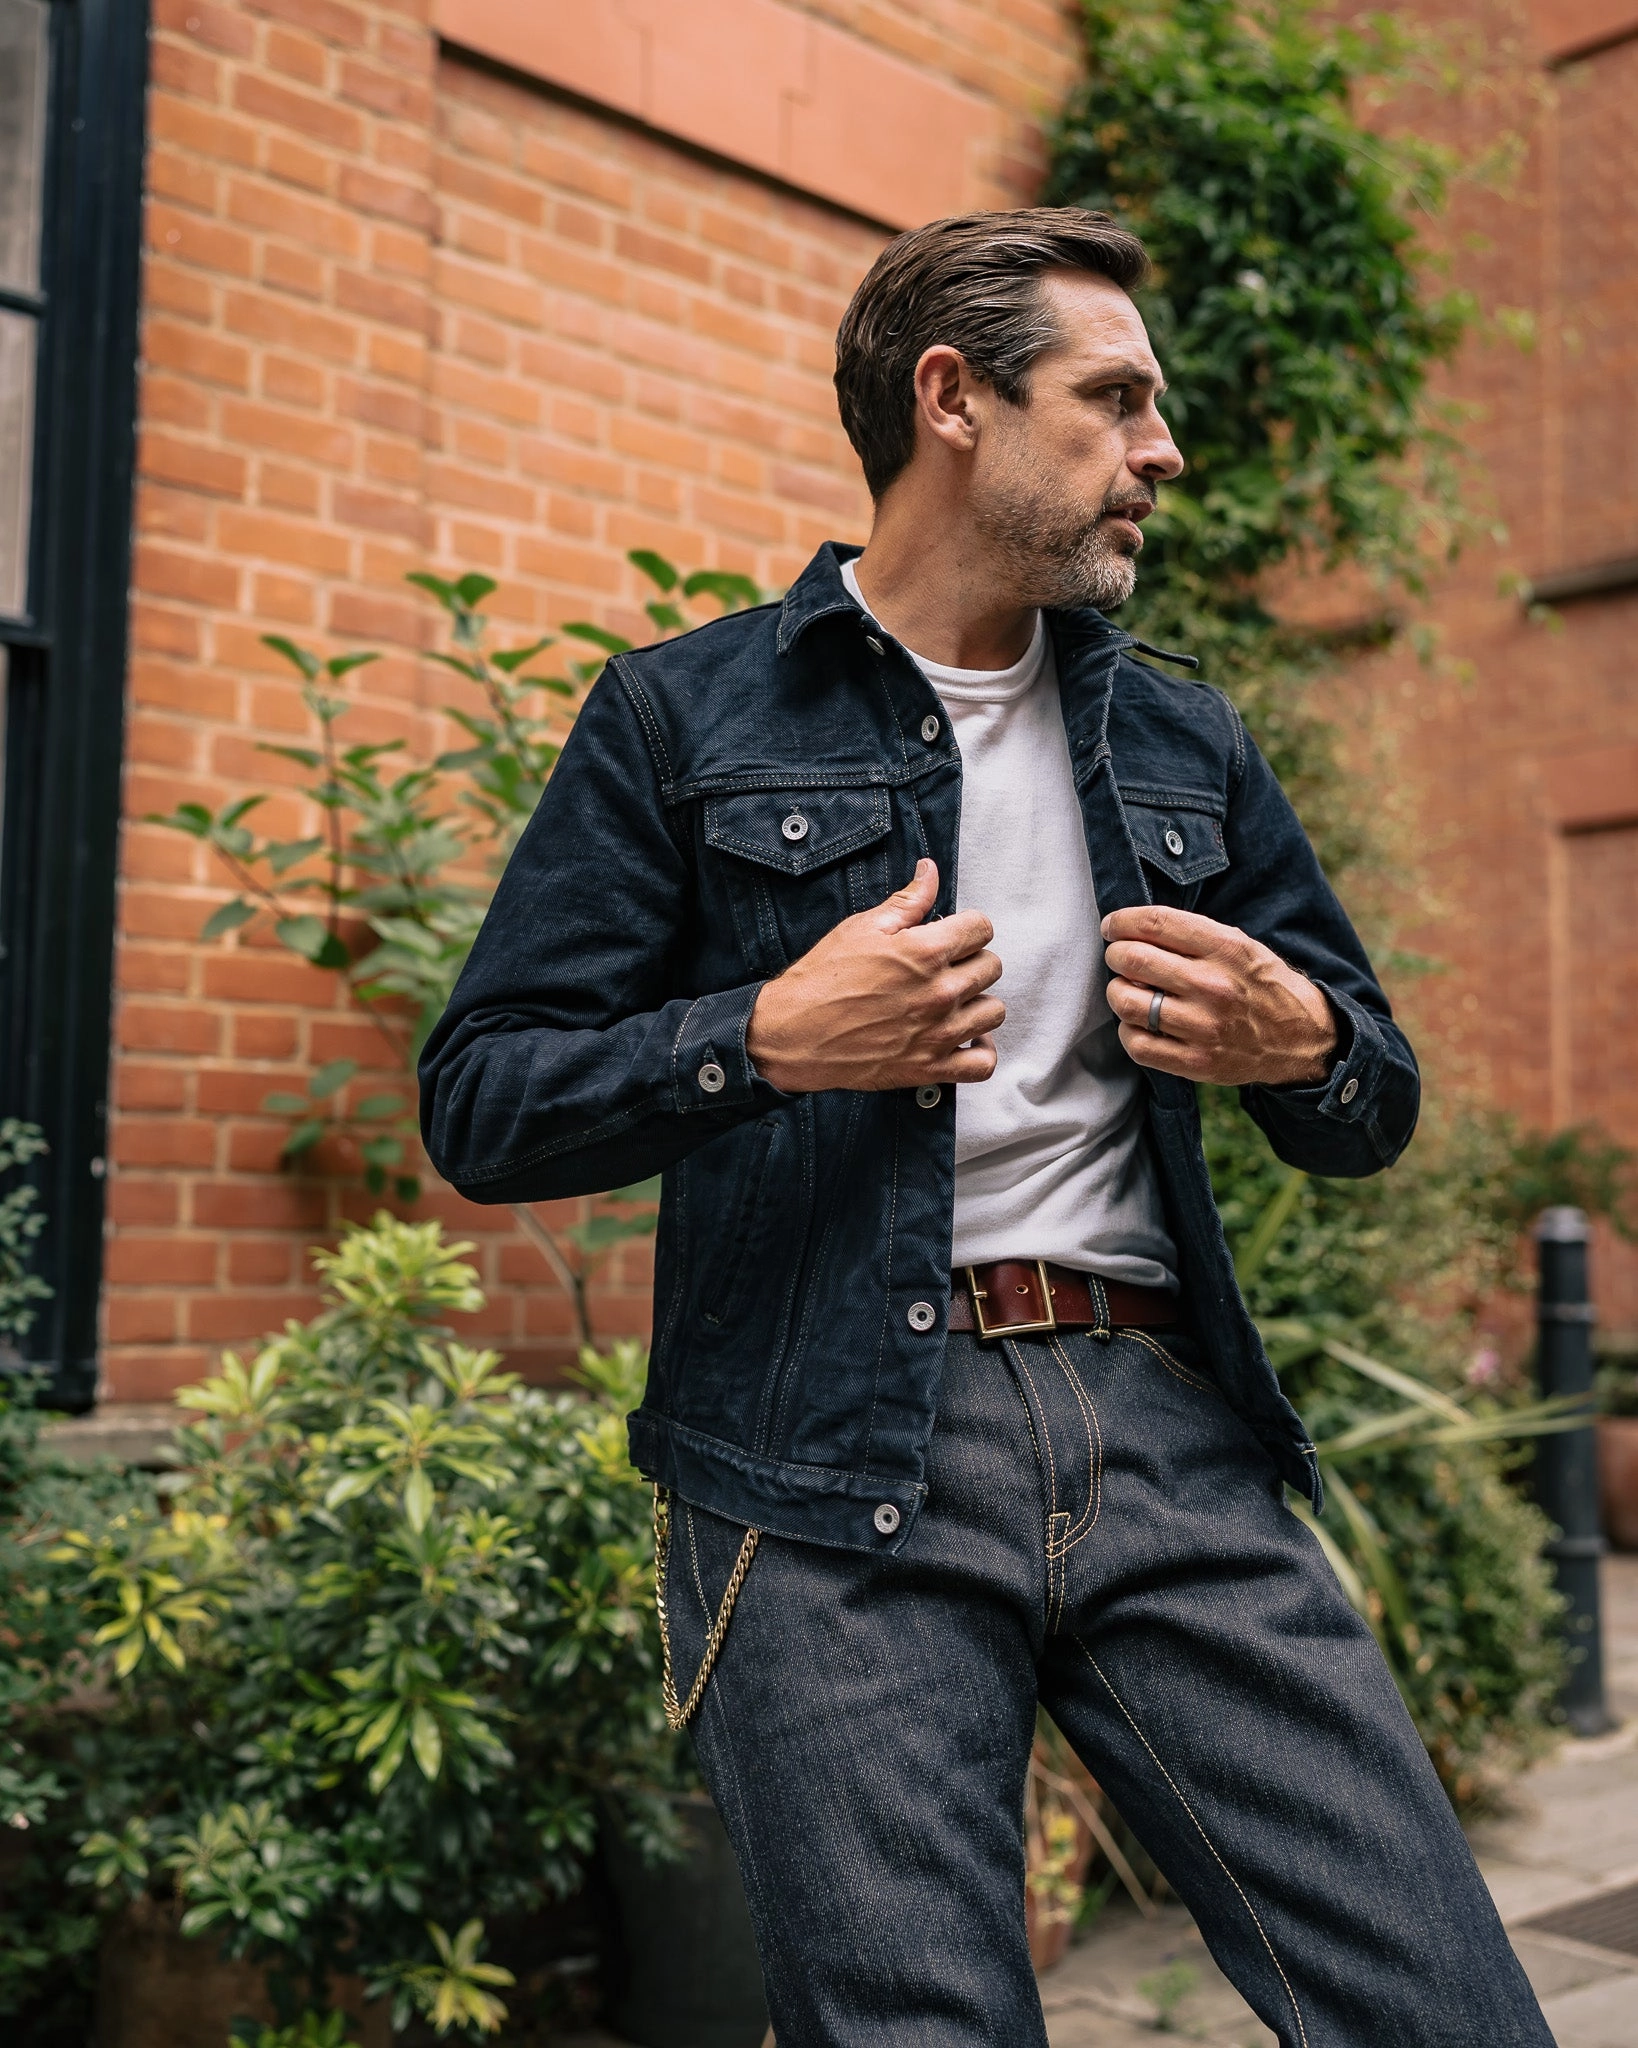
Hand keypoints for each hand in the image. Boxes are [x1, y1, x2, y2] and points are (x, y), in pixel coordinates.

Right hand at [747, 860, 1003, 1092]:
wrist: (792, 1034)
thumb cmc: (822, 979)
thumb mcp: (861, 927)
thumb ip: (907, 901)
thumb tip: (930, 871)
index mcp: (925, 952)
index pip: (982, 928)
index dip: (967, 926)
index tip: (952, 934)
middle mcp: (939, 993)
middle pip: (991, 967)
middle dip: (972, 960)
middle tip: (946, 966)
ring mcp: (938, 1033)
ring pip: (994, 1010)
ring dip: (978, 1002)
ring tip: (956, 1000)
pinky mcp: (929, 1067)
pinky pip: (983, 1063)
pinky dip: (981, 1050)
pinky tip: (966, 1037)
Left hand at [1101, 905, 1336, 1086]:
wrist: (1302, 1039)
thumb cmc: (1262, 986)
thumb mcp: (1241, 946)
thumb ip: (1193, 936)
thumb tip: (1134, 928)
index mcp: (1226, 949)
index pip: (1156, 923)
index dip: (1122, 921)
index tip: (1112, 926)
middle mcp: (1213, 986)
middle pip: (1133, 960)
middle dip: (1115, 954)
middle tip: (1119, 957)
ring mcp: (1204, 1027)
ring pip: (1127, 1002)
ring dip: (1118, 992)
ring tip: (1130, 989)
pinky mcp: (1196, 1062)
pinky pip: (1137, 1043)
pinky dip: (1128, 1030)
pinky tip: (1140, 1022)